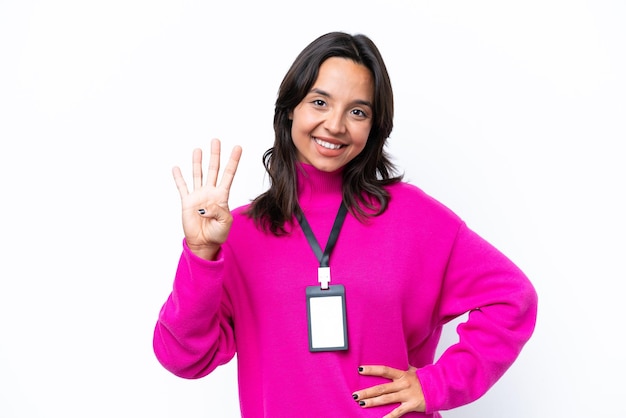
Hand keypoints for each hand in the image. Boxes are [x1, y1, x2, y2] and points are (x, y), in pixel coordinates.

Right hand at [172, 138, 241, 259]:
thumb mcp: (225, 223)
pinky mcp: (187, 202)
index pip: (229, 174)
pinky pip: (182, 187)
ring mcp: (198, 196)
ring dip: (197, 162)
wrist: (203, 243)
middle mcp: (210, 192)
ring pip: (198, 174)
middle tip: (216, 140)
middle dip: (215, 155)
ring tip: (198, 149)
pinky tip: (176, 168)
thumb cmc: (217, 234)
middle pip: (213, 169)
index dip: (233, 161)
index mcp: (222, 196)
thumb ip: (220, 212)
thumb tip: (207, 206)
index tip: (238, 147)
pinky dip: (179, 178)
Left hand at [352, 365, 425, 417]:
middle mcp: (403, 384)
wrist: (440, 387)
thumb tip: (398, 362)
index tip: (360, 370)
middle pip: (381, 388)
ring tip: (362, 404)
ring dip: (373, 402)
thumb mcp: (414, 370)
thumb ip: (404, 368)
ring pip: (386, 399)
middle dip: (367, 392)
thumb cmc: (426, 379)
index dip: (372, 370)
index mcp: (402, 374)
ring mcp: (407, 394)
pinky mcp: (412, 405)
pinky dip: (389, 417)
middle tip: (355, 395)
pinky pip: (398, 412)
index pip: (384, 370)